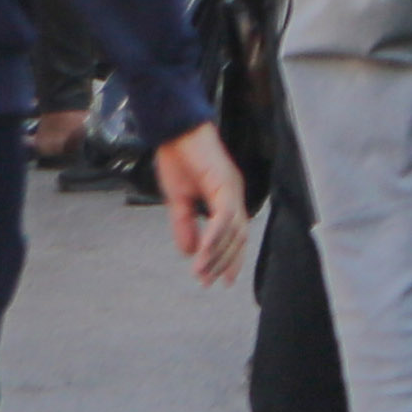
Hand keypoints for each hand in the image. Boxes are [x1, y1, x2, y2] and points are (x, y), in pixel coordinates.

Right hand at [153, 122, 252, 284]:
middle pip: (237, 238)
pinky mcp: (224, 182)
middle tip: (207, 282)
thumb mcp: (178, 200)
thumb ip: (184, 225)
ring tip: (201, 273)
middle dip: (223, 262)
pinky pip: (224, 216)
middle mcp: (234, 195)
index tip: (220, 282)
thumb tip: (188, 253)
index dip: (229, 259)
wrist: (174, 129)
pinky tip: (203, 252)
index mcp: (227, 198)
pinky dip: (214, 236)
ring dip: (216, 254)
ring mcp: (232, 188)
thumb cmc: (177, 158)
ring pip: (232, 230)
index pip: (235, 235)